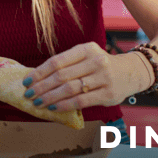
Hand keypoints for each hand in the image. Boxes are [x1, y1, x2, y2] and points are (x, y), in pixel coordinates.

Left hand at [21, 42, 142, 111]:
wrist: (131, 72)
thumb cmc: (100, 65)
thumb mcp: (86, 57)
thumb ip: (67, 64)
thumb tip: (37, 77)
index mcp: (86, 49)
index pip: (57, 61)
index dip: (39, 72)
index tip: (26, 81)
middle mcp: (96, 61)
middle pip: (61, 76)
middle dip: (41, 86)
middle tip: (29, 94)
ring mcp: (103, 77)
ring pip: (70, 89)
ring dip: (50, 97)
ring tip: (38, 103)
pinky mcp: (108, 94)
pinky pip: (81, 101)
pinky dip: (64, 105)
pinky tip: (53, 108)